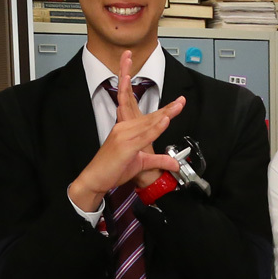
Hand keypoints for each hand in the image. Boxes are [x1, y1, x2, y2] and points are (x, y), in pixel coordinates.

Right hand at [69, 49, 184, 211]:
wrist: (95, 179)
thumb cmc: (113, 169)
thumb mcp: (140, 164)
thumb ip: (157, 162)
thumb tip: (173, 163)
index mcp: (128, 129)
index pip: (149, 116)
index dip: (164, 109)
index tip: (178, 102)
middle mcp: (125, 127)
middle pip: (150, 114)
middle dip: (167, 107)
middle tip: (182, 99)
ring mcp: (124, 134)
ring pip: (148, 122)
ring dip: (165, 114)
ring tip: (178, 106)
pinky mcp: (124, 145)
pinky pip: (143, 135)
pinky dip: (155, 128)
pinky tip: (164, 121)